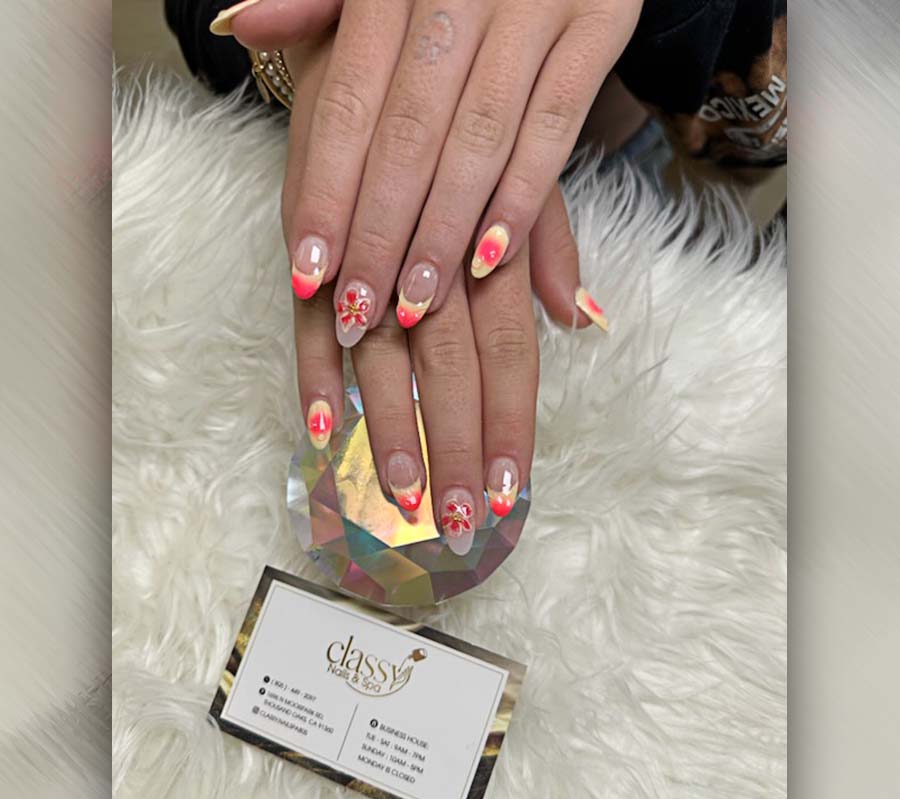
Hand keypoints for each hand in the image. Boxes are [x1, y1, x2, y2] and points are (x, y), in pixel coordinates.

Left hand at [221, 0, 630, 335]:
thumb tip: (242, 26)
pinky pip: (555, 127)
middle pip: (409, 137)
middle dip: (379, 234)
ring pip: (478, 141)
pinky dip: (523, 197)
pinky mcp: (600, 22)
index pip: (351, 107)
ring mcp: (534, 4)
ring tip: (415, 305)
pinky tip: (490, 260)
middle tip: (358, 312)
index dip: (329, 196)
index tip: (310, 274)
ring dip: (442, 233)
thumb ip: (314, 1)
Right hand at [285, 33, 539, 550]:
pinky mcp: (309, 253)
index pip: (507, 358)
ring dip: (391, 434)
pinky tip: (321, 433)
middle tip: (459, 521)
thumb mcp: (523, 174)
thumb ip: (549, 248)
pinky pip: (307, 325)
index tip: (511, 493)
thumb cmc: (459, 127)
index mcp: (487, 249)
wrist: (373, 49)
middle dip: (455, 451)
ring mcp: (364, 261)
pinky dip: (314, 379)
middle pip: (448, 373)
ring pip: (382, 362)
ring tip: (403, 497)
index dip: (508, 427)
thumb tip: (587, 318)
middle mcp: (428, 262)